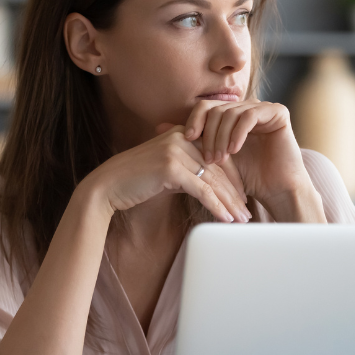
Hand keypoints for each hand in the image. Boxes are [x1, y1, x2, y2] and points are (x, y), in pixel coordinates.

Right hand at [83, 125, 249, 223]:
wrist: (107, 186)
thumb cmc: (136, 181)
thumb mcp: (167, 171)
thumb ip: (189, 171)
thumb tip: (211, 187)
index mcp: (182, 134)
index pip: (217, 155)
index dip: (233, 178)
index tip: (243, 197)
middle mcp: (181, 138)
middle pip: (218, 168)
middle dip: (235, 193)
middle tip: (247, 212)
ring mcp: (176, 151)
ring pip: (213, 180)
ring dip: (230, 203)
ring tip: (241, 219)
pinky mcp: (170, 168)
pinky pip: (202, 190)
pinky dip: (216, 206)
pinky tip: (226, 219)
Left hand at [182, 99, 317, 215]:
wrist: (276, 190)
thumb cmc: (246, 178)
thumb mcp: (212, 158)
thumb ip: (191, 141)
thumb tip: (158, 127)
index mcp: (232, 114)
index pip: (205, 107)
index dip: (194, 121)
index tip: (186, 140)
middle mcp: (247, 107)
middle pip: (216, 109)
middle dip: (208, 134)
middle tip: (207, 158)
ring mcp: (263, 108)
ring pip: (231, 113)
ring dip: (221, 137)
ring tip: (219, 159)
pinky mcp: (278, 113)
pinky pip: (250, 115)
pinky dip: (238, 133)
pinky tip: (234, 150)